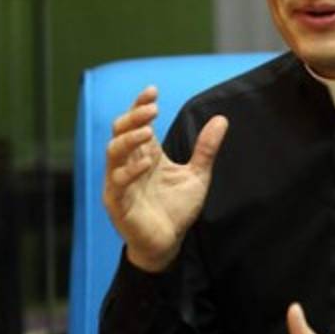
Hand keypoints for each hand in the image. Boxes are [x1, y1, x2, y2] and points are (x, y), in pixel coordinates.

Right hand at [101, 86, 228, 272]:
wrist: (167, 243)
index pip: (136, 122)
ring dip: (129, 139)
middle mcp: (129, 163)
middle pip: (120, 131)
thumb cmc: (176, 209)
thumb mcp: (196, 175)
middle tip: (153, 109)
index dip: (140, 105)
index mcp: (145, 153)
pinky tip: (147, 162)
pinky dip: (130, 170)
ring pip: (113, 152)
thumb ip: (205, 149)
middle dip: (134, 117)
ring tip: (149, 131)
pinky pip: (117, 182)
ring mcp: (120, 182)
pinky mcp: (117, 202)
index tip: (153, 90)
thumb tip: (221, 119)